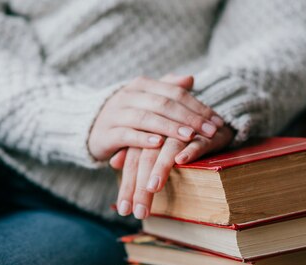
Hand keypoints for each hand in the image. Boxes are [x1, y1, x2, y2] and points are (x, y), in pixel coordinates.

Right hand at [88, 75, 223, 160]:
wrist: (88, 128)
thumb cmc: (126, 116)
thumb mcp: (146, 100)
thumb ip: (167, 89)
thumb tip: (191, 78)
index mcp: (142, 86)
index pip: (175, 93)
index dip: (198, 106)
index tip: (218, 121)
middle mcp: (128, 96)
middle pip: (164, 104)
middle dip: (190, 117)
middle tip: (210, 131)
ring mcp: (116, 114)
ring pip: (147, 118)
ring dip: (170, 127)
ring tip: (189, 136)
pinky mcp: (107, 134)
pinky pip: (127, 134)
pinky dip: (143, 139)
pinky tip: (158, 144)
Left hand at [112, 123, 234, 218]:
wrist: (212, 121)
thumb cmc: (180, 139)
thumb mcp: (156, 146)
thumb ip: (134, 154)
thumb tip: (112, 162)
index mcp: (148, 137)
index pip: (132, 163)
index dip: (128, 186)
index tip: (124, 210)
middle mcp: (163, 133)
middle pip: (146, 158)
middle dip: (142, 187)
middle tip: (140, 212)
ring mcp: (185, 132)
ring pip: (168, 149)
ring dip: (161, 168)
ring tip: (153, 188)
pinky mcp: (207, 133)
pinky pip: (198, 140)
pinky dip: (190, 149)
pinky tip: (182, 161)